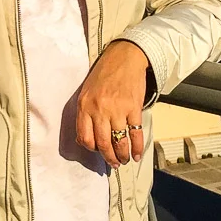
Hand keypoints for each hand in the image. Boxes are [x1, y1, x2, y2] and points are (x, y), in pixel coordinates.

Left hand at [74, 39, 149, 166]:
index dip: (91, 149)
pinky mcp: (133, 107)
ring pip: (119, 141)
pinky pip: (135, 133)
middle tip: (114, 163)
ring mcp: (117, 109)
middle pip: (103, 143)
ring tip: (124, 160)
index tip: (97, 152)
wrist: (124, 56)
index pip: (84, 137)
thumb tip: (87, 138)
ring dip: (122, 155)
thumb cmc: (104, 73)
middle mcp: (99, 109)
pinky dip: (137, 147)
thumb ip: (86, 113)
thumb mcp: (87, 91)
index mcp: (84, 105)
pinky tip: (136, 154)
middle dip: (109, 158)